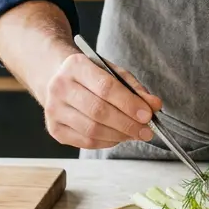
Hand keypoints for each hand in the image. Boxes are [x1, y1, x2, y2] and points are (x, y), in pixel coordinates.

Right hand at [43, 50, 162, 149]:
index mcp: (75, 66)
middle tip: (146, 130)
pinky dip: (107, 142)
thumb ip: (133, 88)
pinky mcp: (54, 129)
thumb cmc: (90, 75)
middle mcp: (59, 87)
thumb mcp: (113, 72)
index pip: (105, 87)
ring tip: (135, 134)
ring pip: (92, 130)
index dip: (129, 103)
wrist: (57, 78)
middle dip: (127, 124)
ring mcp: (54, 110)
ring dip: (119, 135)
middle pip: (98, 111)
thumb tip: (154, 105)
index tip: (147, 114)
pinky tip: (118, 136)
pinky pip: (86, 142)